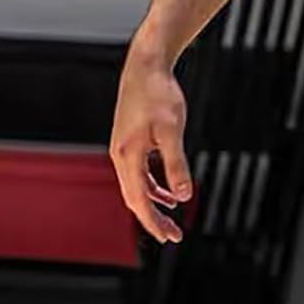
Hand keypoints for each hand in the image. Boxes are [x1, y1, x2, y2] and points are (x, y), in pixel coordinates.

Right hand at [109, 43, 192, 243]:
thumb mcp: (172, 130)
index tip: (170, 237)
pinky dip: (152, 187)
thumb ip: (176, 164)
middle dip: (153, 219)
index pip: (139, 200)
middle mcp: (120, 155)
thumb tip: (183, 197)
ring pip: (136, 187)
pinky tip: (169, 192)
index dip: (154, 222)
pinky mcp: (130, 141)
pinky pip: (139, 174)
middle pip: (134, 198)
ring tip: (173, 220)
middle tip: (174, 236)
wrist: (146, 66)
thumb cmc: (159, 95)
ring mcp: (123, 148)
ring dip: (153, 205)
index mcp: (127, 155)